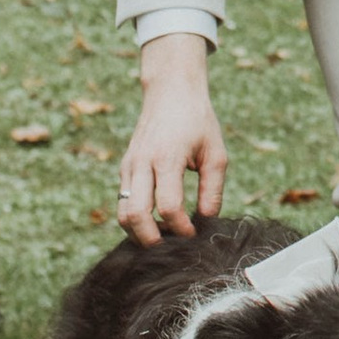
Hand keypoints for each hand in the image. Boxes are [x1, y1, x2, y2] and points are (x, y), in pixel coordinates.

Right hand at [120, 33, 226, 240]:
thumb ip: (212, 189)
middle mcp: (142, 163)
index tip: (195, 233)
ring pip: (123, 213)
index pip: (168, 206)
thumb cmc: (198, 121)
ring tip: (165, 236)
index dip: (182, 228)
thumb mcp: (215, 153)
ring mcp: (129, 166)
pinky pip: (123, 202)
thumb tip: (207, 220)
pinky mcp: (125, 168)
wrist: (170, 91)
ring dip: (140, 233)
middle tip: (174, 247)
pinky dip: (135, 219)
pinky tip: (157, 222)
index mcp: (167, 158)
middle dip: (153, 240)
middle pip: (136, 216)